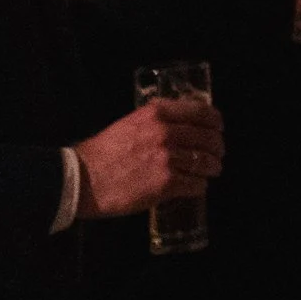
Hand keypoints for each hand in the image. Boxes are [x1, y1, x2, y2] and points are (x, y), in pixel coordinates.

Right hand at [73, 98, 223, 218]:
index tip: (218, 128)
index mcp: (158, 113)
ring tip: (210, 171)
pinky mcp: (167, 183)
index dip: (215, 122)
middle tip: (216, 155)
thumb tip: (182, 121)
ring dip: (212, 168)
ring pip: (206, 162)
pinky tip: (196, 187)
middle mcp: (166, 132)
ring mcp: (168, 158)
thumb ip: (157, 120)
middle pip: (208, 138)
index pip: (202, 112)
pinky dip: (200, 186)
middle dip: (217, 148)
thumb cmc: (103, 152)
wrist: (81, 179)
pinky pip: (197, 184)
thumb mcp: (131, 122)